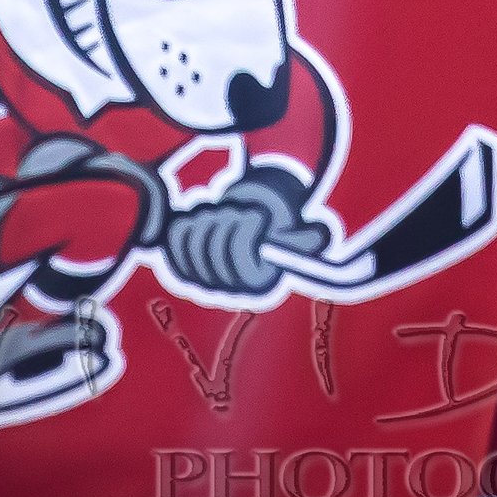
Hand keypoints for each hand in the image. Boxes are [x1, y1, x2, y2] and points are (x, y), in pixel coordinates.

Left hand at [164, 175, 315, 295]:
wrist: (249, 234)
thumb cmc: (275, 231)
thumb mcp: (299, 234)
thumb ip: (310, 237)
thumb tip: (320, 235)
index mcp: (258, 283)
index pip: (240, 254)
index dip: (246, 227)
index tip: (257, 212)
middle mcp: (228, 289)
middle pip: (215, 246)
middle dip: (228, 217)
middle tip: (241, 207)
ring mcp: (202, 279)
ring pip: (194, 240)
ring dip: (209, 217)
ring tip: (225, 211)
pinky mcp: (182, 266)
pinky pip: (176, 241)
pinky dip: (188, 222)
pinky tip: (203, 217)